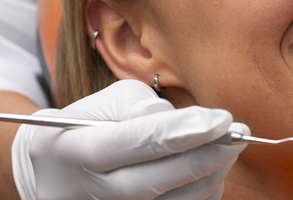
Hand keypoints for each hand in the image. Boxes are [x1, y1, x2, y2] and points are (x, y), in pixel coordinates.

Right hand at [12, 80, 248, 199]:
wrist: (54, 174)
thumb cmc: (87, 128)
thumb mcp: (103, 102)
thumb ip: (140, 104)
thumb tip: (183, 120)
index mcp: (82, 149)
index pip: (141, 140)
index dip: (187, 129)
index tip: (222, 118)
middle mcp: (95, 190)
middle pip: (161, 179)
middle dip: (208, 155)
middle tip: (238, 133)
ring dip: (213, 173)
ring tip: (228, 147)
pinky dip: (204, 191)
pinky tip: (212, 168)